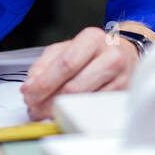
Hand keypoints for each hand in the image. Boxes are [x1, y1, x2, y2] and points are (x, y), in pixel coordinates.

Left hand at [20, 26, 138, 119]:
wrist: (126, 54)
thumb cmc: (92, 52)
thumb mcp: (65, 49)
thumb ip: (44, 64)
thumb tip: (30, 85)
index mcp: (92, 39)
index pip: (66, 64)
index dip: (44, 83)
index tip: (28, 94)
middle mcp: (110, 56)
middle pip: (74, 87)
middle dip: (48, 102)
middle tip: (33, 108)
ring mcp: (121, 78)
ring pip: (84, 102)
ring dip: (59, 111)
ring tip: (44, 112)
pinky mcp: (123, 96)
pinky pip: (94, 111)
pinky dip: (75, 115)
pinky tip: (64, 113)